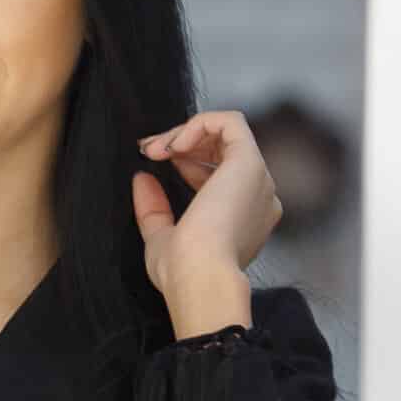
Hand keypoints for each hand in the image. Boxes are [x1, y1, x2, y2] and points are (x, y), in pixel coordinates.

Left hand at [131, 108, 282, 294]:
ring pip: (227, 132)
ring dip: (185, 132)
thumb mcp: (161, 237)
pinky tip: (175, 143)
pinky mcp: (250, 163)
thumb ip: (154, 208)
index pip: (217, 172)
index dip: (184, 159)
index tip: (151, 161)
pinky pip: (231, 122)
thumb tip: (143, 179)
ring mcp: (257, 179)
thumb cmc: (184, 271)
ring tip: (155, 148)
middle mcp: (257, 196)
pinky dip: (199, 123)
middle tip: (148, 150)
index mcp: (243, 216)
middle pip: (222, 149)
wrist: (201, 278)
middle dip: (181, 141)